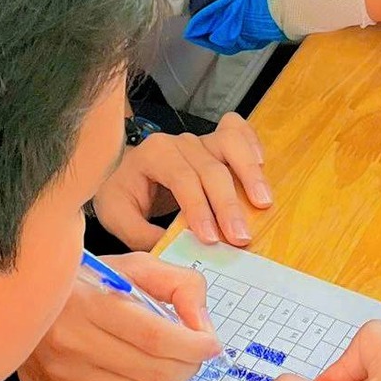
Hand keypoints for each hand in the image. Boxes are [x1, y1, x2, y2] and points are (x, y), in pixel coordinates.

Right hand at [19, 252, 219, 380]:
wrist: (20, 303)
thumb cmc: (85, 282)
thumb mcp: (133, 266)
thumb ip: (179, 286)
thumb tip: (203, 327)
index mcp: (86, 303)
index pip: (156, 337)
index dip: (195, 345)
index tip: (211, 343)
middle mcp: (70, 345)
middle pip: (155, 374)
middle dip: (189, 366)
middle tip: (194, 353)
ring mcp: (61, 379)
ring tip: (171, 366)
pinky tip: (141, 376)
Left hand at [91, 113, 271, 248]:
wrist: (123, 175)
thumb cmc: (123, 194)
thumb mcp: (117, 217)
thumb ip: (141, 234)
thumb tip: (173, 249)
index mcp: (154, 154)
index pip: (182, 179)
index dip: (199, 208)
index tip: (211, 238)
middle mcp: (180, 142)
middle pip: (211, 168)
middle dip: (227, 204)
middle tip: (240, 237)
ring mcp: (201, 140)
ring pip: (231, 143)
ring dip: (249, 173)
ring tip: (262, 203)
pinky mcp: (216, 143)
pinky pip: (238, 131)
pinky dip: (252, 144)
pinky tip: (262, 166)